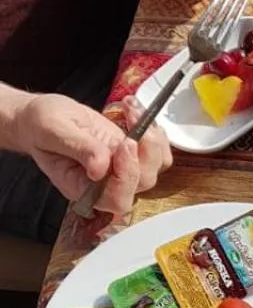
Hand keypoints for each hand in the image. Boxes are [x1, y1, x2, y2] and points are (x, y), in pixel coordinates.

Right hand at [14, 95, 171, 223]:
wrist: (44, 117)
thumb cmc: (41, 126)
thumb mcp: (53, 130)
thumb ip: (78, 148)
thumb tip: (101, 167)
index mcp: (83, 189)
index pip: (117, 199)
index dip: (128, 176)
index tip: (124, 143)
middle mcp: (107, 185)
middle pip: (144, 181)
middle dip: (146, 149)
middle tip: (132, 117)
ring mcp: (122, 170)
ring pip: (155, 166)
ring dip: (152, 136)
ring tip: (130, 108)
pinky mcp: (131, 155)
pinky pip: (157, 152)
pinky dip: (154, 131)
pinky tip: (134, 111)